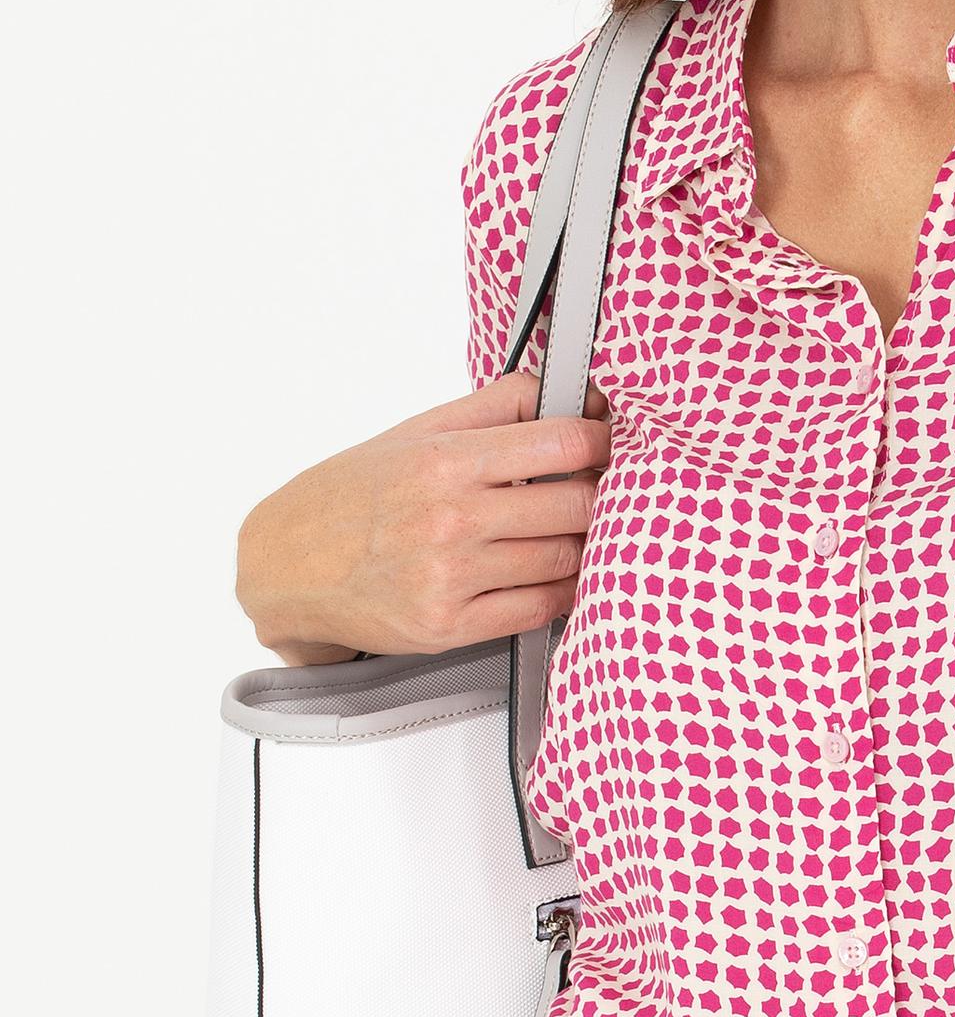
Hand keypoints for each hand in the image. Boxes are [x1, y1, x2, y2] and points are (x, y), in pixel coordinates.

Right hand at [236, 372, 613, 659]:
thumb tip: (564, 390)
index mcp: (445, 461)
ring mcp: (451, 577)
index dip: (600, 439)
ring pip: (566, 557)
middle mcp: (450, 519)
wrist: (286, 567)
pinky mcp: (450, 626)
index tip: (606, 441)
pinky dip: (562, 589)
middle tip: (598, 487)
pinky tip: (552, 571)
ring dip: (584, 543)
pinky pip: (540, 608)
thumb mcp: (418, 432)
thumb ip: (496, 407)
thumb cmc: (351, 495)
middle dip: (600, 492)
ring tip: (570, 528)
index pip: (562, 445)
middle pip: (577, 504)